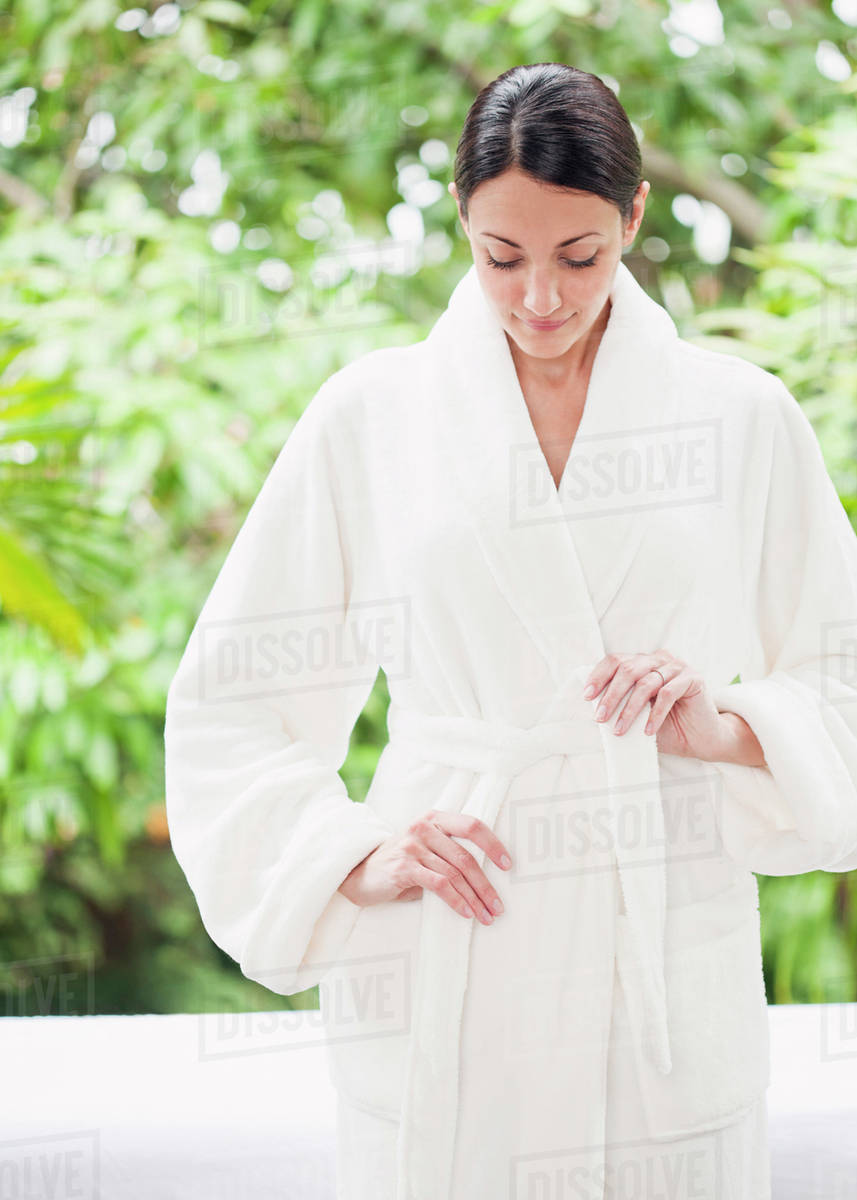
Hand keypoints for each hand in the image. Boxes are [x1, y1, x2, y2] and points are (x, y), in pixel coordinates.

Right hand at [337, 810, 510, 924]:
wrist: (360, 875)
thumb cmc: (401, 866)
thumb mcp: (426, 852)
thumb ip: (449, 856)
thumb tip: (486, 879)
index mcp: (434, 819)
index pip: (472, 825)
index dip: (493, 844)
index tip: (508, 865)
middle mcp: (424, 827)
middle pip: (465, 857)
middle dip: (486, 885)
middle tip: (498, 907)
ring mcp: (413, 845)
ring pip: (455, 874)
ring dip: (474, 898)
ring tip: (486, 916)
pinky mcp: (404, 866)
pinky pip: (439, 885)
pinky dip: (456, 901)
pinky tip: (466, 914)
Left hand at [583, 650, 728, 759]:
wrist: (701, 739)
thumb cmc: (666, 727)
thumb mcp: (637, 716)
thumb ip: (618, 707)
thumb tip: (590, 709)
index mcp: (643, 662)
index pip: (616, 661)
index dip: (599, 676)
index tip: (587, 696)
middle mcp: (659, 659)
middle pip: (628, 669)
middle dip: (611, 695)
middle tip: (600, 718)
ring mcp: (677, 667)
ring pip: (646, 683)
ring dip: (630, 709)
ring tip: (620, 729)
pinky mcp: (693, 678)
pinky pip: (668, 693)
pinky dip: (655, 713)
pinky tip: (648, 731)